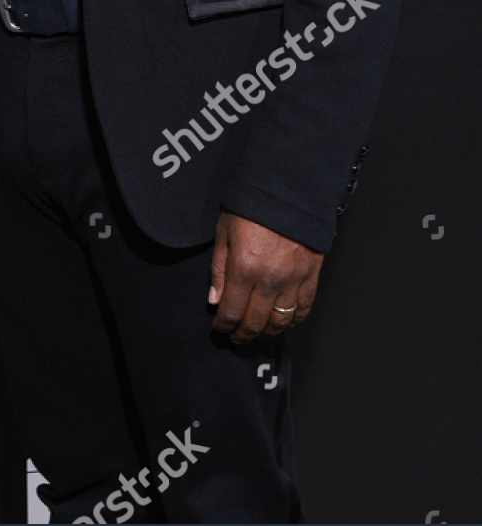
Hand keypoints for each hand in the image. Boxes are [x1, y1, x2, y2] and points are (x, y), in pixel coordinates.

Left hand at [208, 208, 322, 342]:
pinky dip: (293, 320)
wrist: (286, 189)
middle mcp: (270, 279)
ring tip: (256, 332)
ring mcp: (294, 278)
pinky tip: (283, 322)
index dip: (223, 325)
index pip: (232, 312)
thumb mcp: (224, 233)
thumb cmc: (250, 207)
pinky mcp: (312, 274)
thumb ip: (218, 270)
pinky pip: (303, 308)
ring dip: (266, 332)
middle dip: (242, 335)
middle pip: (256, 322)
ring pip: (281, 322)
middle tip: (235, 337)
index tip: (219, 327)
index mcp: (244, 268)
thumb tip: (215, 301)